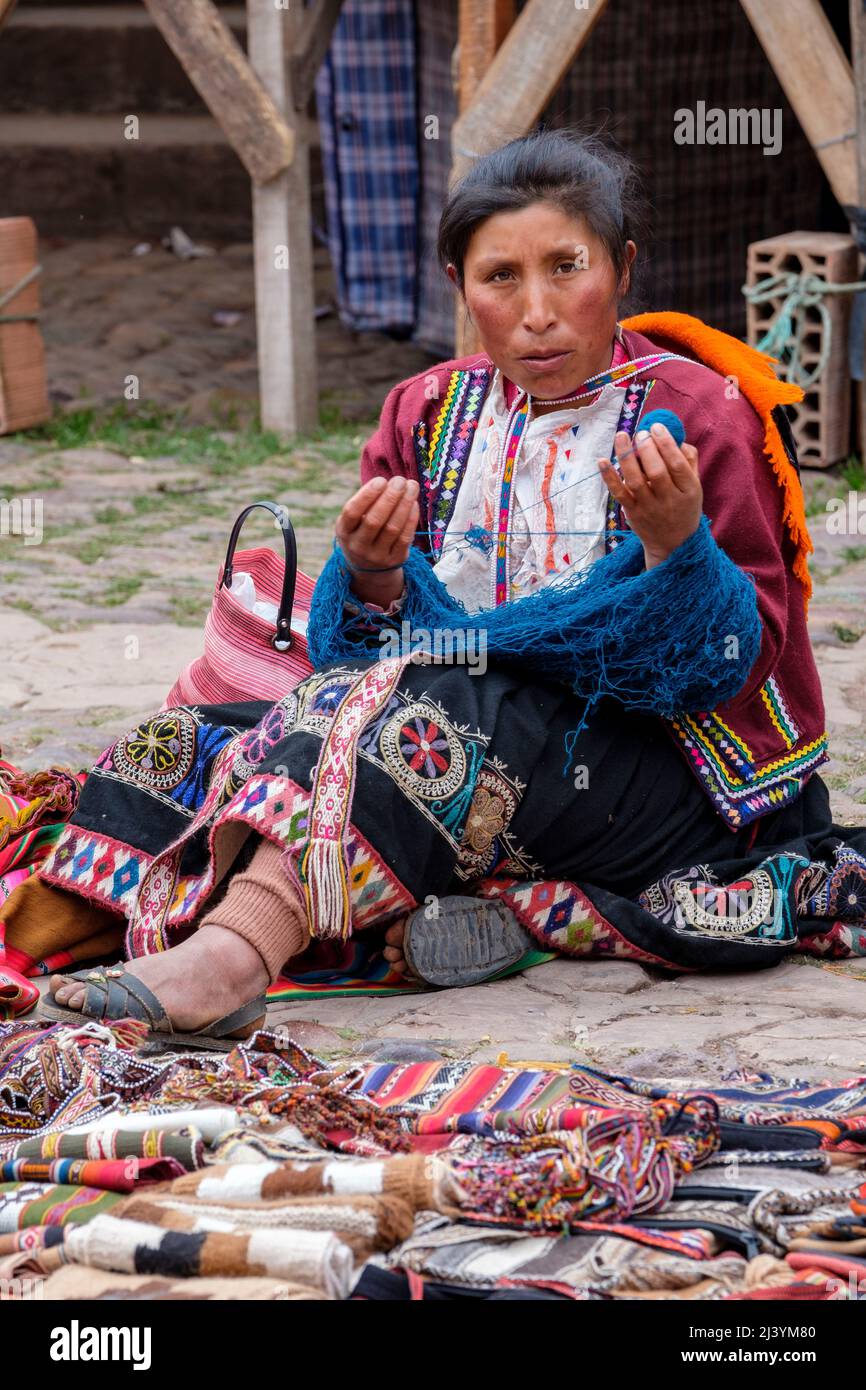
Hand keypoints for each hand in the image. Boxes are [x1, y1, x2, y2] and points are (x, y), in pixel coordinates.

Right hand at [335, 475, 419, 604]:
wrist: (369, 569)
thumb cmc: (362, 533)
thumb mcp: (354, 522)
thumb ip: (365, 504)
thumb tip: (389, 483)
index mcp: (344, 532)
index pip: (352, 512)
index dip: (367, 495)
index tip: (381, 480)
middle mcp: (358, 547)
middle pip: (374, 520)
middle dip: (390, 497)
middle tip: (400, 480)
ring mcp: (377, 556)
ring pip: (392, 528)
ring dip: (404, 504)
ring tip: (411, 486)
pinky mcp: (395, 560)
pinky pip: (405, 537)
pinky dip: (411, 519)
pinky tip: (413, 503)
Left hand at [599, 423, 702, 568]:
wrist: (673, 544)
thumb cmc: (683, 507)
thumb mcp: (694, 486)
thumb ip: (689, 460)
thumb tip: (676, 436)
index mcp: (689, 490)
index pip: (678, 465)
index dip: (666, 444)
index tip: (656, 427)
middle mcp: (669, 500)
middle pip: (657, 472)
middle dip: (647, 449)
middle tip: (641, 433)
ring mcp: (649, 508)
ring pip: (636, 481)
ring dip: (626, 457)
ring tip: (622, 436)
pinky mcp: (632, 513)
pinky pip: (619, 493)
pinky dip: (609, 477)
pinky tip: (602, 460)